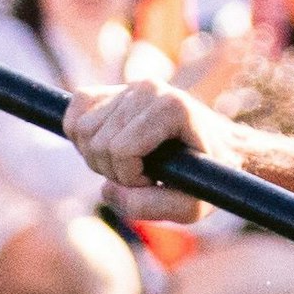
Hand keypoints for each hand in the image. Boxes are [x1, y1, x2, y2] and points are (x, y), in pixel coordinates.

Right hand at [64, 78, 228, 221]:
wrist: (219, 149)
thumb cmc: (209, 177)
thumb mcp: (190, 206)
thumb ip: (150, 207)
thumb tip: (108, 190)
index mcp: (174, 107)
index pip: (122, 149)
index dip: (130, 178)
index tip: (155, 180)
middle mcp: (150, 88)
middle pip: (97, 142)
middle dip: (113, 171)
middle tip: (141, 176)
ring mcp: (130, 86)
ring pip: (81, 130)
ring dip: (98, 159)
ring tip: (130, 164)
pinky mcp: (112, 90)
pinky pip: (74, 114)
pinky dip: (81, 140)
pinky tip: (109, 150)